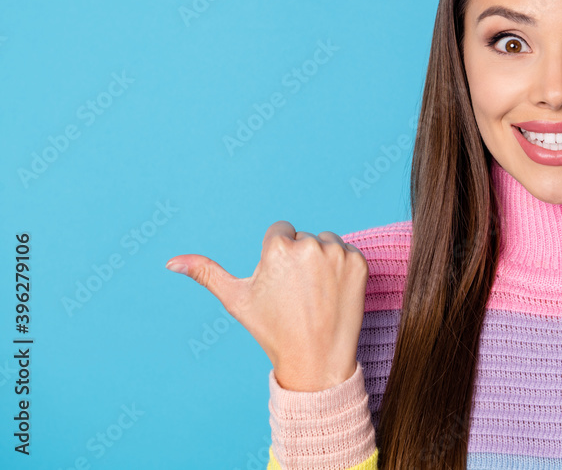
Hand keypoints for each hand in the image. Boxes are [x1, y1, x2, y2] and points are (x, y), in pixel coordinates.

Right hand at [165, 220, 368, 391]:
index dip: (277, 258)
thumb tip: (171, 261)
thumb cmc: (273, 330)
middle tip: (298, 295)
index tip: (280, 283)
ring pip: (326, 243)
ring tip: (315, 295)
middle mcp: (309, 244)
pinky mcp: (360, 263)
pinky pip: (348, 254)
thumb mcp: (237, 300)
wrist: (317, 359)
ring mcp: (338, 253)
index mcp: (278, 246)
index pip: (280, 232)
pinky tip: (334, 294)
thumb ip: (207, 273)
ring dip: (322, 261)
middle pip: (302, 238)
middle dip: (299, 260)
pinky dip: (343, 270)